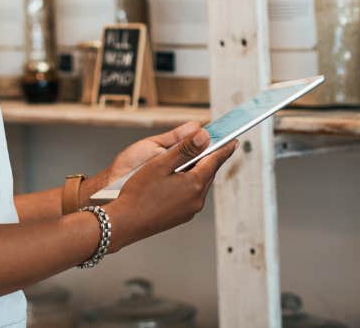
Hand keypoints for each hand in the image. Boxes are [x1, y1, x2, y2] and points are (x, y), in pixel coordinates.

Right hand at [107, 129, 237, 251]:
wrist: (126, 222)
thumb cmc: (139, 192)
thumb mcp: (161, 164)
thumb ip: (184, 149)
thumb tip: (205, 136)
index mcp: (194, 184)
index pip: (214, 161)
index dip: (224, 148)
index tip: (233, 140)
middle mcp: (197, 199)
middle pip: (208, 172)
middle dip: (209, 158)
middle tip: (212, 144)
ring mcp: (190, 210)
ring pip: (199, 183)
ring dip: (198, 170)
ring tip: (192, 158)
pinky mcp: (181, 216)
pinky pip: (191, 194)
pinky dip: (189, 182)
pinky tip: (177, 177)